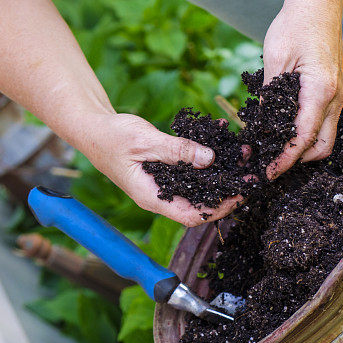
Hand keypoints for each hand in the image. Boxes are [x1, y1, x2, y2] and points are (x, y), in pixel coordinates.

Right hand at [80, 113, 242, 226]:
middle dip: (227, 190)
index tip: (239, 196)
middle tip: (250, 174)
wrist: (92, 127)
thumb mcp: (145, 141)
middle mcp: (162, 194)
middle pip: (200, 202)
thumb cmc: (111, 137)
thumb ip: (176, 151)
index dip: (217, 210)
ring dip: (222, 171)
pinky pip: (193, 166)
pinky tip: (223, 139)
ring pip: (200, 184)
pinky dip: (209, 156)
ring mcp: (165, 183)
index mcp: (152, 197)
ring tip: (243, 155)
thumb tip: (208, 159)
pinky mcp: (168, 169)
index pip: (191, 216)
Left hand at [263, 0, 342, 178]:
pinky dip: (306, 134)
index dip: (284, 160)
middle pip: (321, 147)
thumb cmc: (295, 24)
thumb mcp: (274, 60)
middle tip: (268, 163)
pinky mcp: (333, 91)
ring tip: (273, 149)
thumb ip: (270, 96)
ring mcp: (337, 96)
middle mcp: (335, 98)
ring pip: (324, 138)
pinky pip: (323, 123)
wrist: (318, 2)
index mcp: (321, 92)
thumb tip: (260, 128)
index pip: (303, 139)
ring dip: (302, 149)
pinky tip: (284, 130)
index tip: (267, 172)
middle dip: (296, 161)